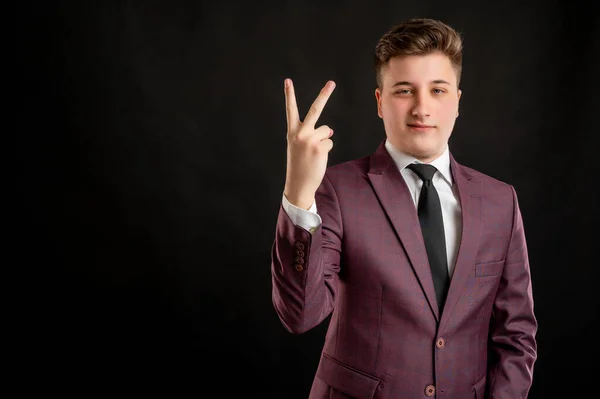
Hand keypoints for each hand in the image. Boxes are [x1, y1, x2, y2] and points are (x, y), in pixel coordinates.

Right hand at [283, 78, 335, 209]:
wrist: (298, 184)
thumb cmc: (299, 165)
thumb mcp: (299, 147)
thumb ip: (311, 135)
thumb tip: (329, 130)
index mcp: (292, 132)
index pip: (290, 110)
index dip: (289, 95)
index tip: (287, 81)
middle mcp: (300, 133)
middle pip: (315, 110)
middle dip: (324, 94)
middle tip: (331, 82)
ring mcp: (310, 139)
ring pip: (327, 131)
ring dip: (324, 141)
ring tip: (314, 153)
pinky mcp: (320, 147)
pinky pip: (330, 142)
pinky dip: (326, 150)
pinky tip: (318, 158)